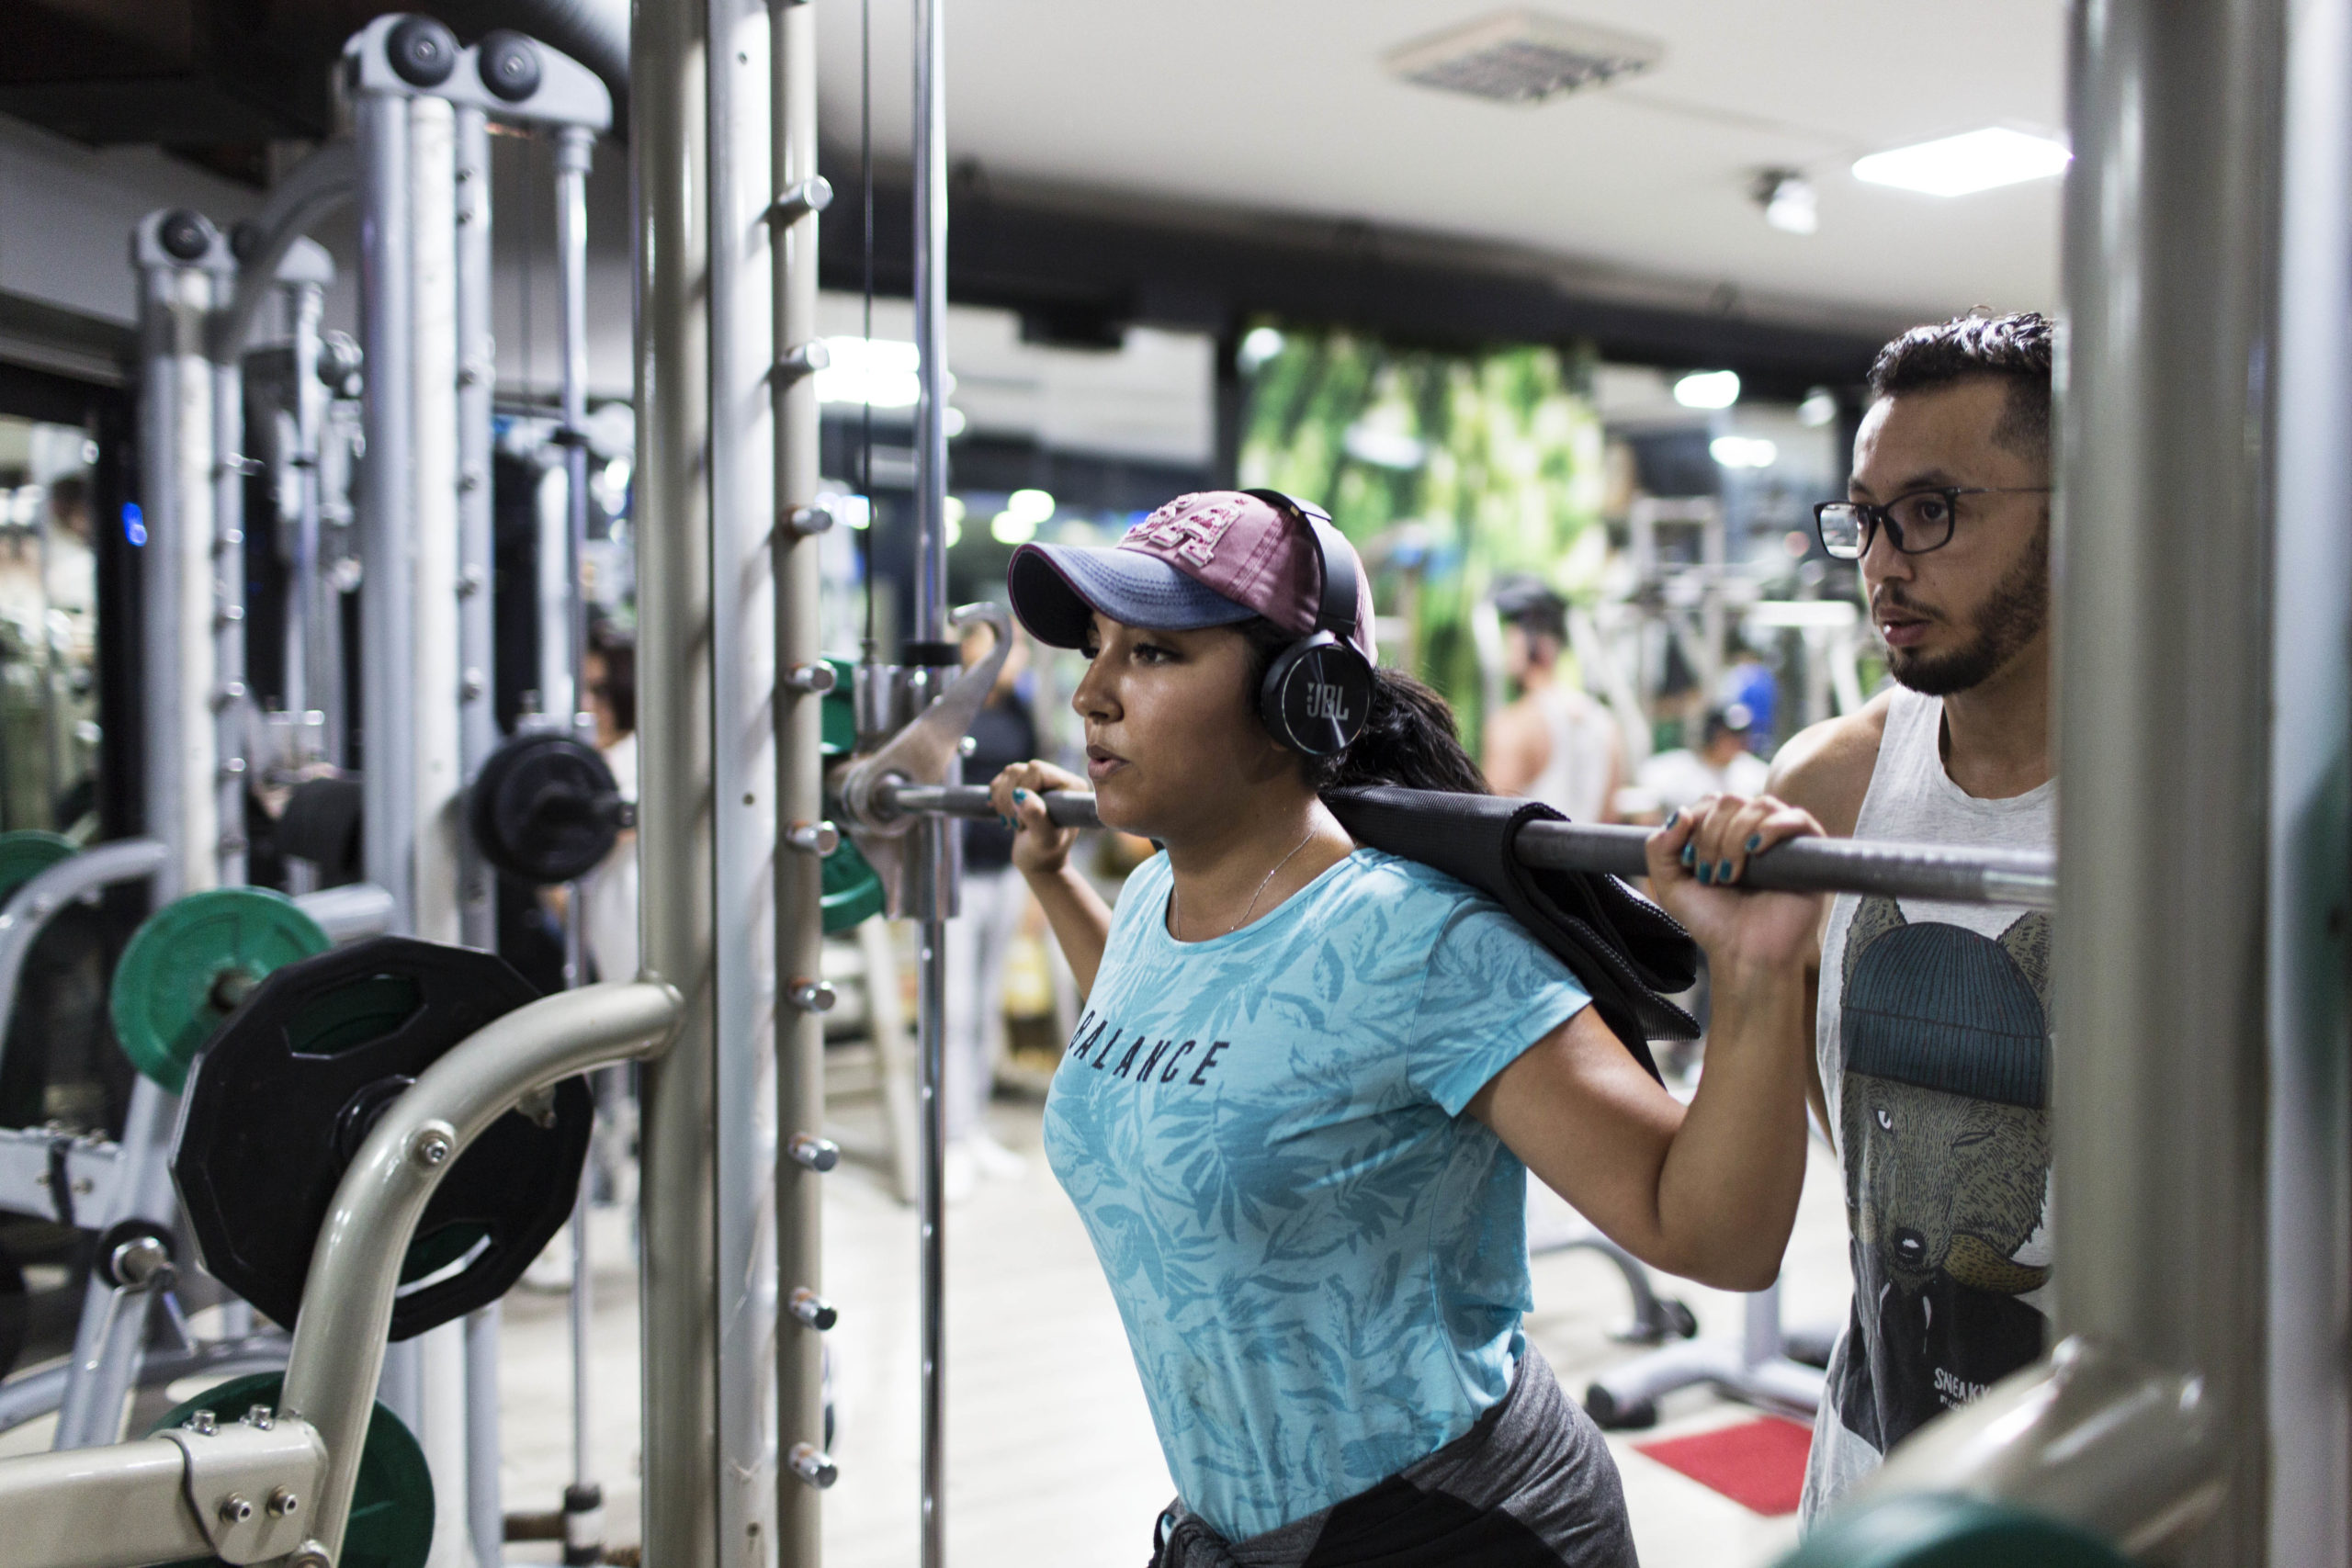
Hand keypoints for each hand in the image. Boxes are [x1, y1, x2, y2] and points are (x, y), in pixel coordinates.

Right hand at [988, 759, 1089, 877]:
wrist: (1037, 862)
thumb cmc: (1045, 854)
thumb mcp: (1044, 840)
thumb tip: (1020, 795)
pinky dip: (997, 796)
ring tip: (1010, 820)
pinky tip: (1004, 814)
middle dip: (1009, 796)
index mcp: (1071, 787)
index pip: (1037, 771)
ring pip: (1010, 773)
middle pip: (1021, 770)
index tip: (1021, 818)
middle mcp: (1058, 780)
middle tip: (1013, 822)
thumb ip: (1037, 818)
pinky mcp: (1026, 785)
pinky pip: (1003, 779)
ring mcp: (1041, 782)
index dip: (1022, 790)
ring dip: (1002, 798)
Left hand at [1643, 794, 1824, 973]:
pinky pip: (1797, 818)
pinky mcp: (1809, 852)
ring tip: (1730, 875)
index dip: (1695, 825)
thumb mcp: (1670, 885)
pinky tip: (1755, 850)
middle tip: (1710, 875)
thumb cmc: (1712, 921)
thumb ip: (1660, 848)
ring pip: (1760, 805)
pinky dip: (1772, 827)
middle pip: (1731, 801)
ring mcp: (1782, 840)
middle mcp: (1753, 831)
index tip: (1690, 864)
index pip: (1710, 802)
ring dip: (1735, 836)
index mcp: (1724, 833)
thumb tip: (1680, 813)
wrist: (1745, 954)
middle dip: (1712, 835)